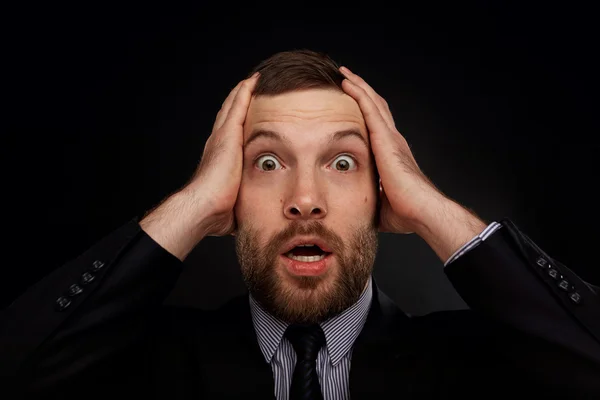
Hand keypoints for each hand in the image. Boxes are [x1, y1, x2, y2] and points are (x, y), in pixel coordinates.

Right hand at [186, 72, 259, 236]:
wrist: (204, 208)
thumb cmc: (216, 212)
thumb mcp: (234, 203)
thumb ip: (242, 202)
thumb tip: (254, 216)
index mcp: (219, 159)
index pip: (230, 134)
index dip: (236, 121)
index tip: (246, 112)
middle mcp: (218, 144)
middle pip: (229, 115)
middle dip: (238, 102)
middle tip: (249, 87)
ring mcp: (221, 138)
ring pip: (232, 107)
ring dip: (242, 93)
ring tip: (253, 79)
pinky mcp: (227, 136)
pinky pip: (237, 107)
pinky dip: (244, 93)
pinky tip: (253, 81)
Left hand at [339, 67, 445, 234]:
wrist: (422, 211)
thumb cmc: (406, 212)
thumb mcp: (379, 203)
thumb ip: (369, 199)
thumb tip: (354, 211)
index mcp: (391, 154)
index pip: (376, 125)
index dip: (365, 111)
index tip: (352, 103)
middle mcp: (393, 141)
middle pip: (375, 107)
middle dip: (361, 92)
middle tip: (346, 79)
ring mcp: (391, 138)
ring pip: (372, 102)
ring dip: (358, 86)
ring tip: (344, 73)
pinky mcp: (386, 139)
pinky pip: (369, 108)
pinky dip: (358, 93)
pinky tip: (346, 82)